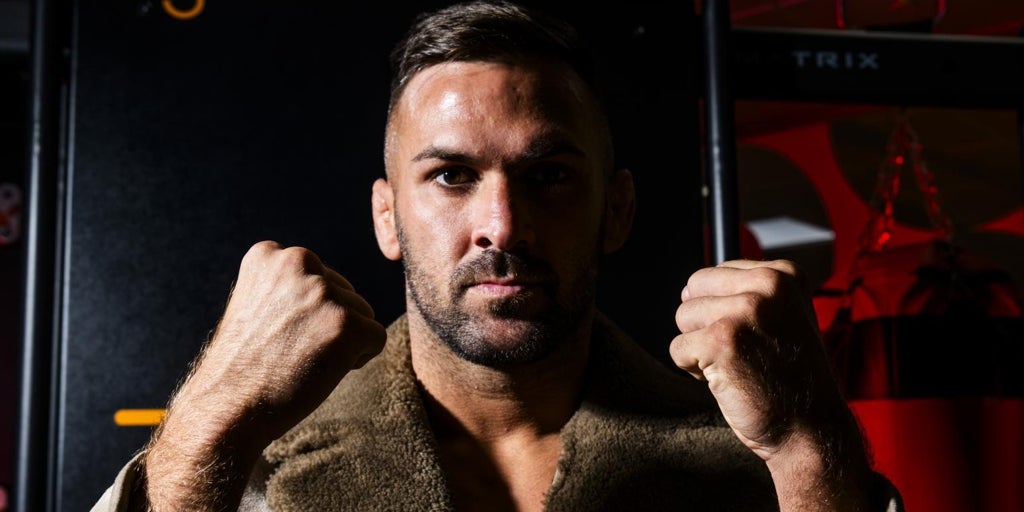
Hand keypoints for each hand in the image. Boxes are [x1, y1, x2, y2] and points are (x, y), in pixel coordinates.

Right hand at [145, 241, 386, 509]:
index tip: (274, 333)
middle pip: (344, 293)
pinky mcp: (346, 323)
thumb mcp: (257, 304)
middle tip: (288, 351)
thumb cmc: (243, 365)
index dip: (305, 313)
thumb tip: (332, 285)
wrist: (227, 408)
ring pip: (362, 314)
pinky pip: (376, 338)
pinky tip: (322, 371)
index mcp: (270, 254)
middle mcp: (298, 261)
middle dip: (327, 324)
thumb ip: (290, 285)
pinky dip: (358, 359)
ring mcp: (323, 292)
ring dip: (342, 341)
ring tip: (301, 361)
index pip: (318, 277)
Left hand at [669, 260, 872, 509]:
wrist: (810, 428)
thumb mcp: (781, 317)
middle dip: (704, 324)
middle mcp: (767, 285)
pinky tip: (728, 380)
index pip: (713, 275)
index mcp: (783, 274)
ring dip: (700, 348)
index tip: (755, 337)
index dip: (722, 311)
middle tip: (740, 353)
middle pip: (694, 289)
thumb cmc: (788, 377)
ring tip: (736, 366)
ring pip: (682, 317)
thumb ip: (742, 294)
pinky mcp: (721, 340)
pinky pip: (677, 348)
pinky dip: (694, 371)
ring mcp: (745, 311)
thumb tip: (686, 290)